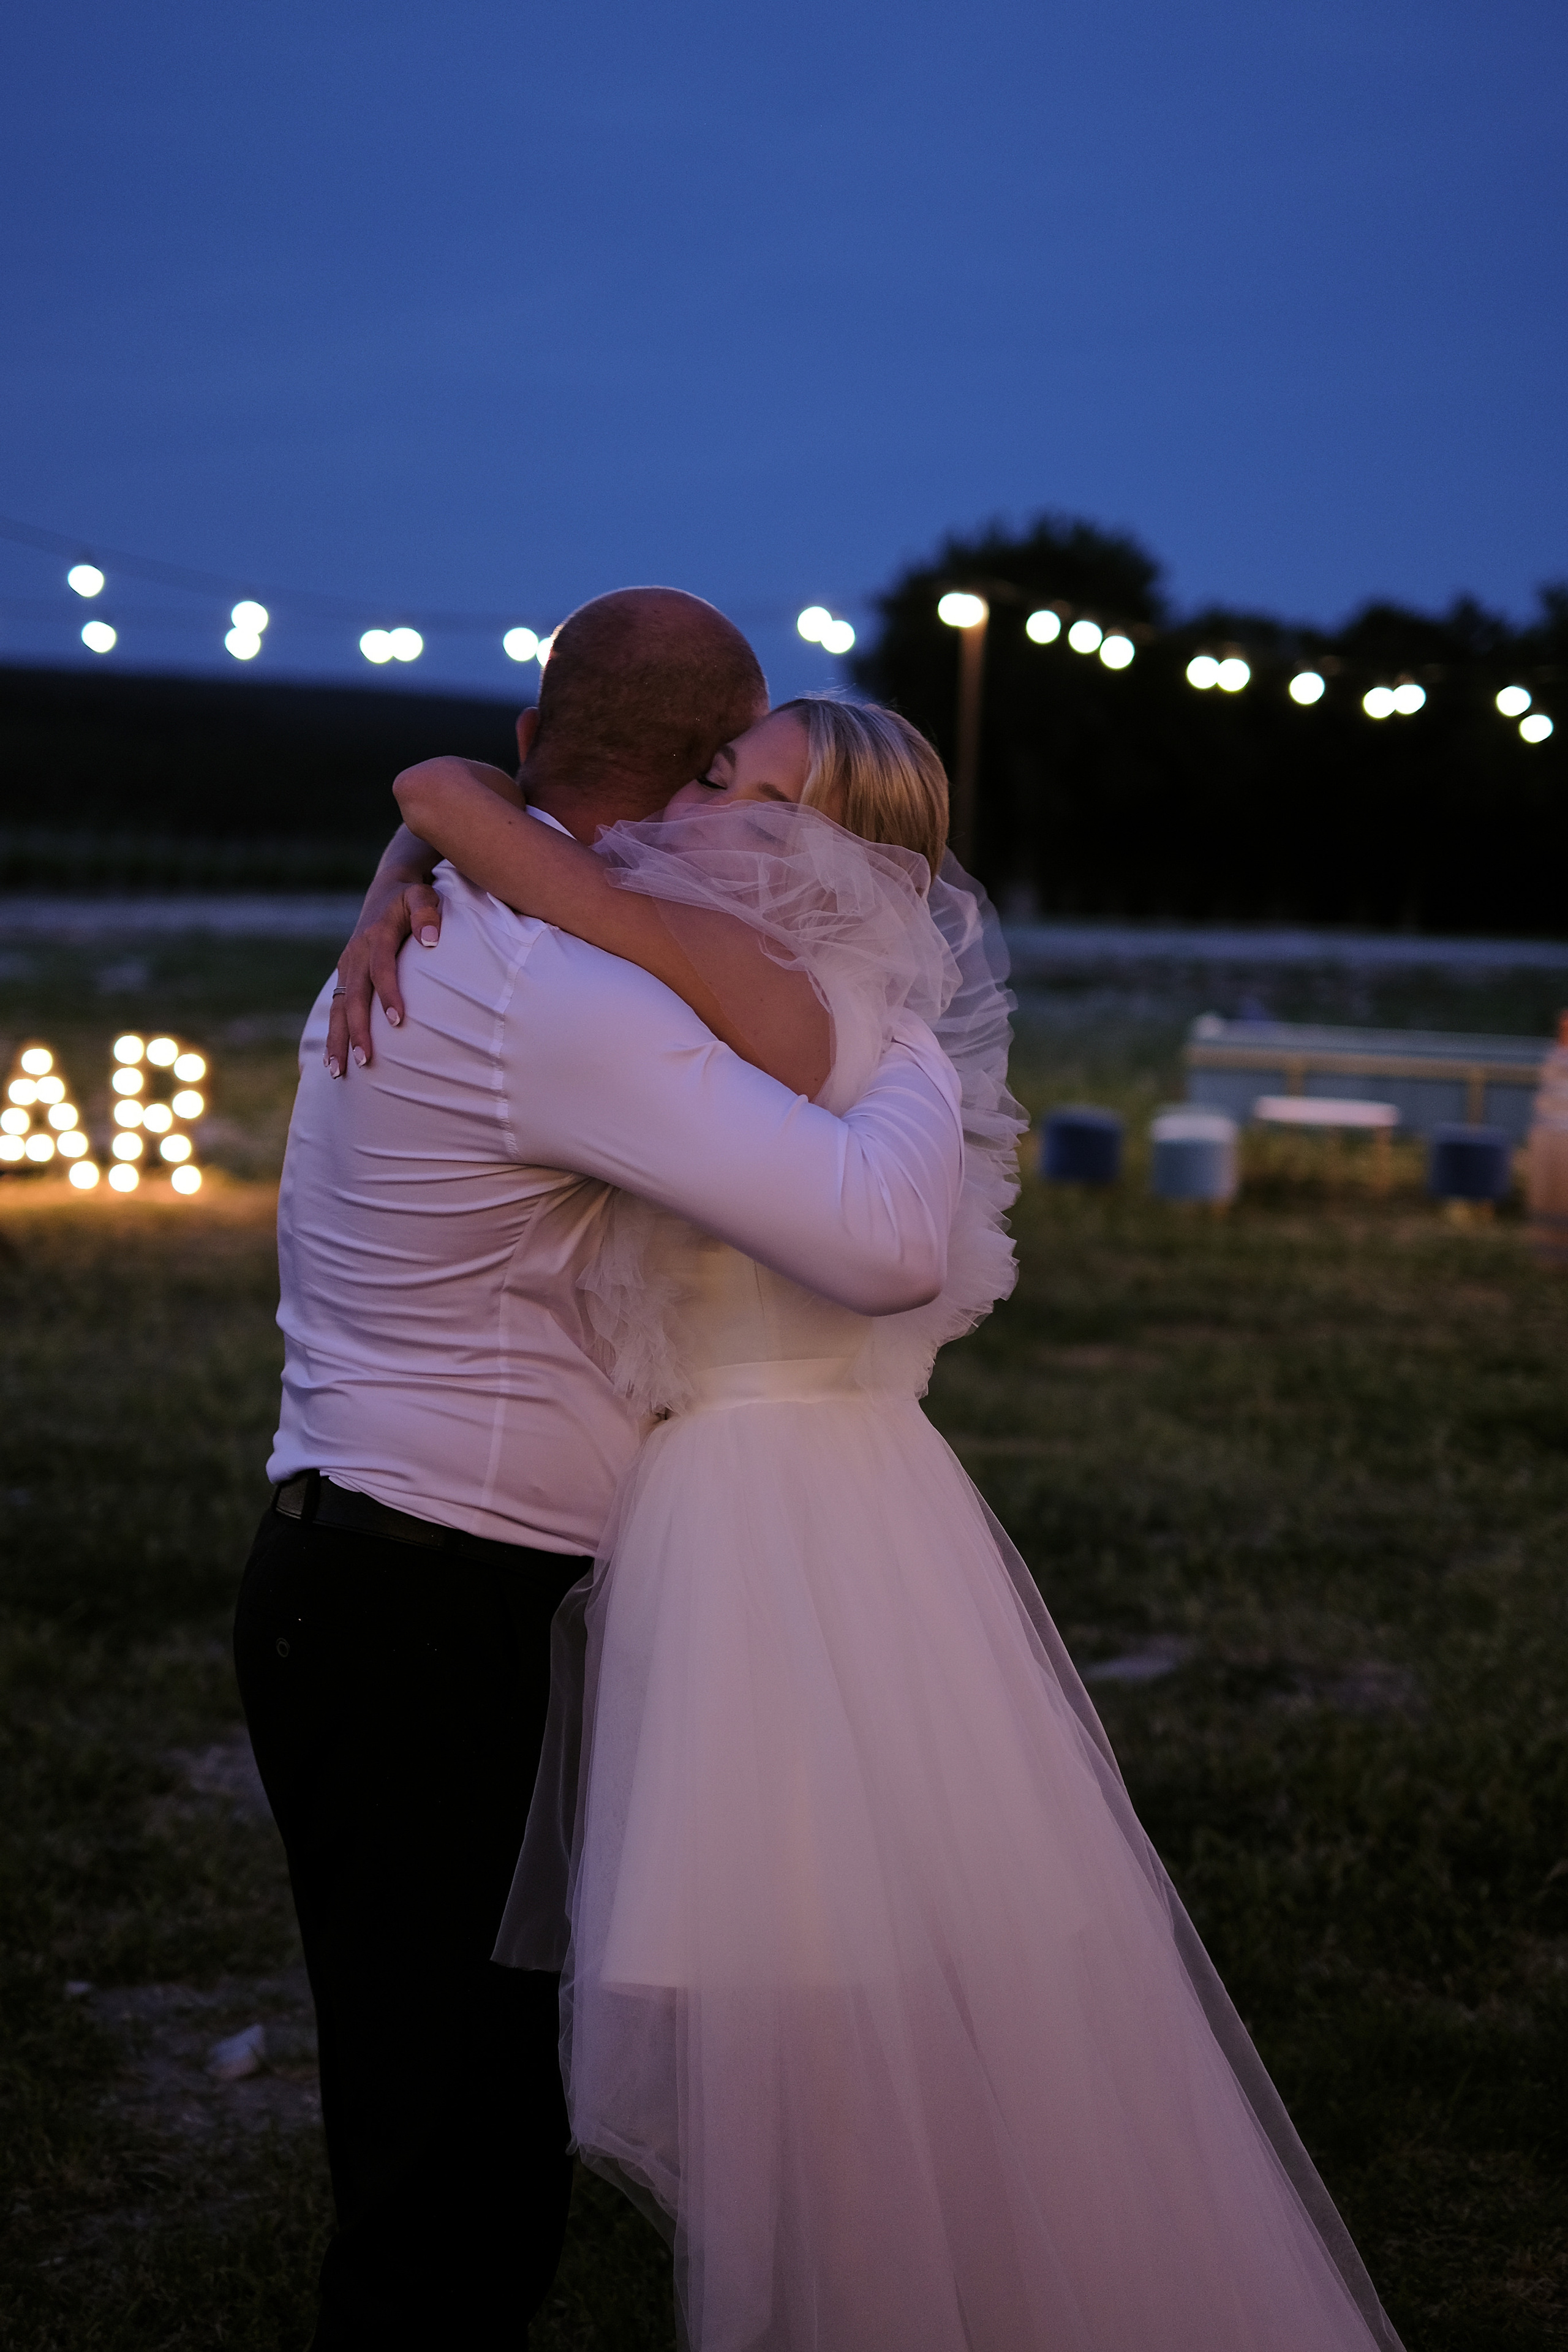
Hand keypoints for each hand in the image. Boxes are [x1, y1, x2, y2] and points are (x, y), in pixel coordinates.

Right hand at [325, 871, 442, 1075]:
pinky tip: (333, 1060)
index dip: (388, 993)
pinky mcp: (345, 976)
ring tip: (338, 1072)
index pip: (381, 968)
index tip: (397, 1021)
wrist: (388, 889)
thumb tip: (431, 939)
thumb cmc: (412, 898)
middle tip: (364, 1060)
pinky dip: (333, 1033)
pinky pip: (337, 1008)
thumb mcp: (423, 897)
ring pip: (339, 1007)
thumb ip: (427, 914)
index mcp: (376, 936)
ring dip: (338, 1039)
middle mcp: (356, 954)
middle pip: (354, 996)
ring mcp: (347, 966)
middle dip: (357, 1030)